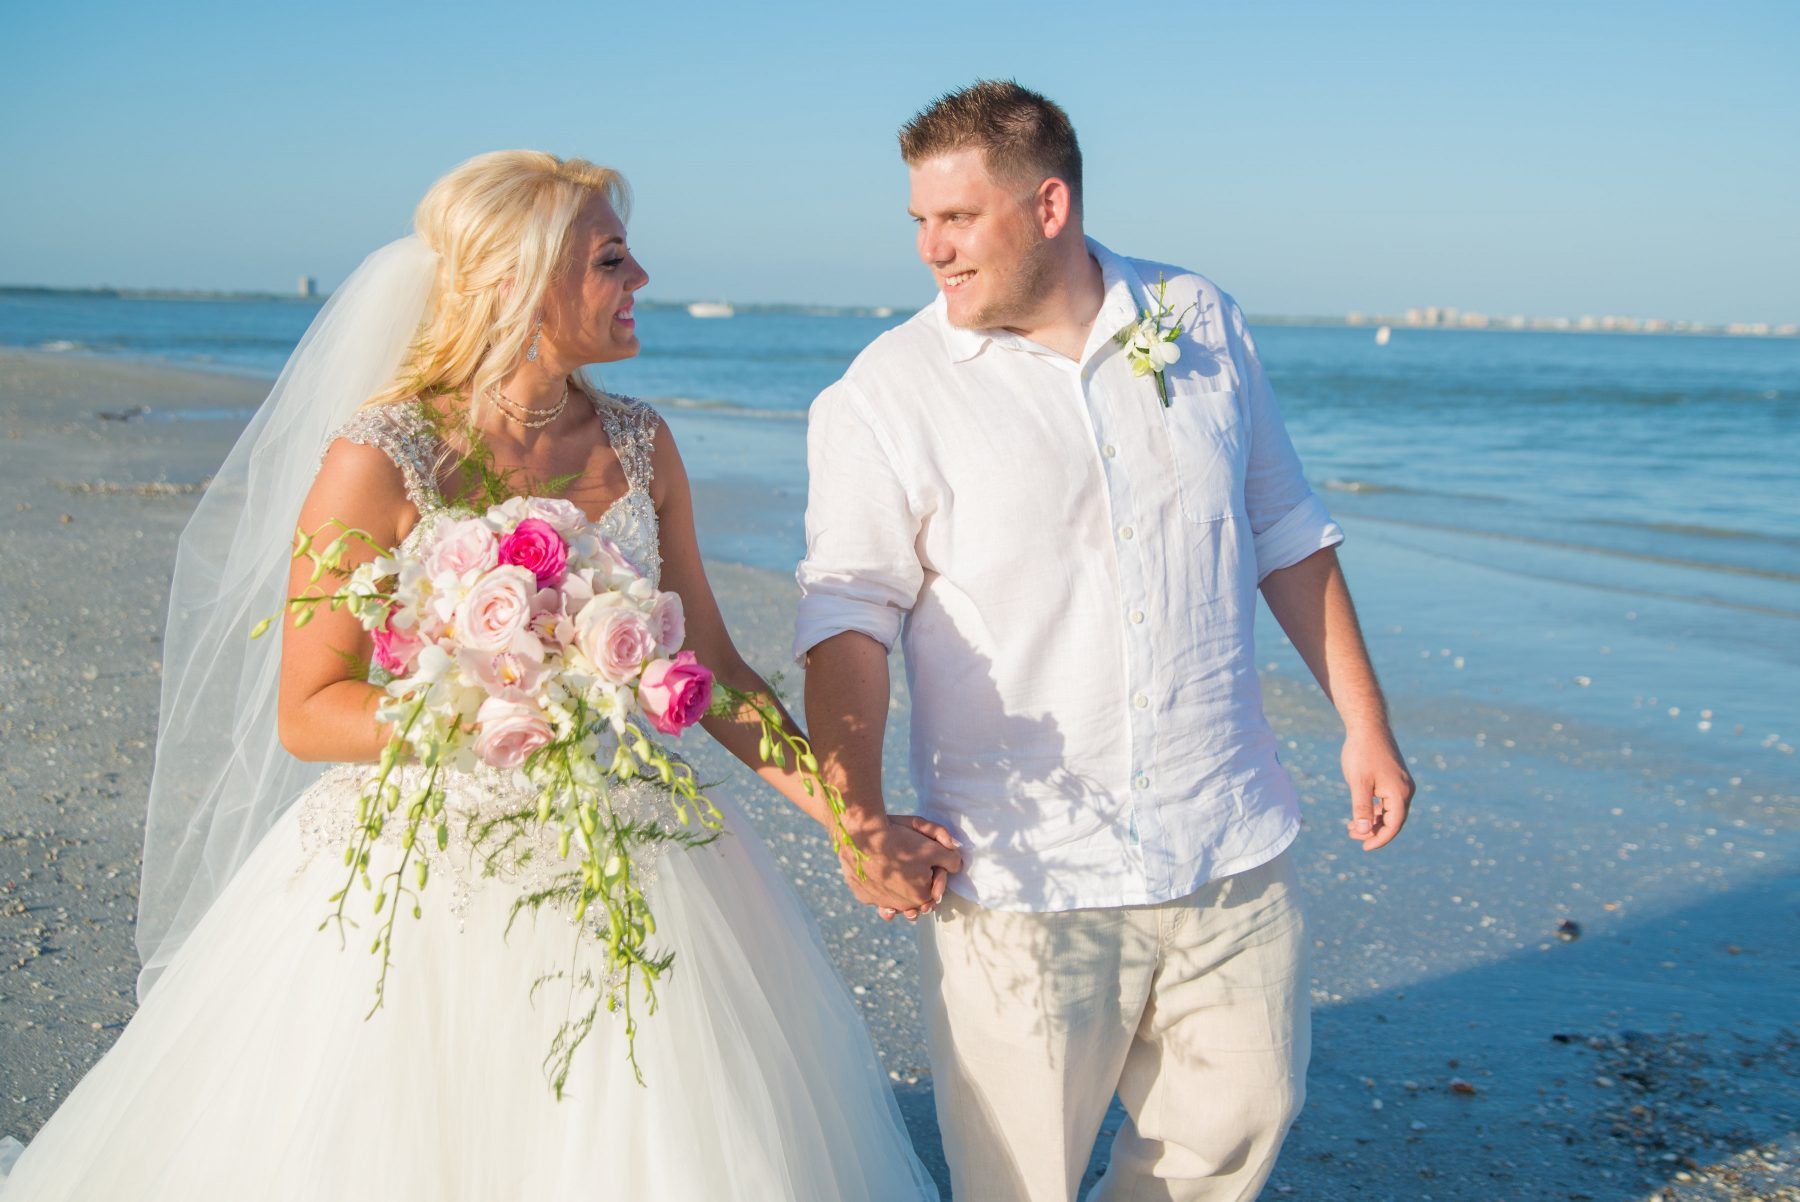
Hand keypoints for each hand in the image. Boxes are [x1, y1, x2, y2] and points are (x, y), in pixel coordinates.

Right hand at [840, 815, 960, 921]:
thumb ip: (951, 859)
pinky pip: (873, 896)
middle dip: (916, 891)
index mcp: (920, 897)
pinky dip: (877, 890)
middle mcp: (900, 906)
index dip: (935, 879)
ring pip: (892, 903)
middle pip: (913, 902)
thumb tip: (957, 865)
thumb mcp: (934, 847)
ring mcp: (879, 903)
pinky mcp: (862, 895)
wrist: (864, 836)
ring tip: (899, 882)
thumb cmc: (901, 841)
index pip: (933, 893)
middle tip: (914, 874)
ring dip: (897, 896)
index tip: (931, 867)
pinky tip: (879, 879)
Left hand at [1342, 725, 1412, 849]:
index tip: (1364, 847)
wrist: (1368, 727)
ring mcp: (1402, 784)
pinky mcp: (1394, 779)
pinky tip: (1358, 813)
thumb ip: (1361, 808)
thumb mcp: (1358, 783)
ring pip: (1389, 811)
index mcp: (1400, 793)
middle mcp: (1406, 790)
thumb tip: (1363, 831)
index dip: (1379, 839)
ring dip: (1372, 821)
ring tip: (1351, 827)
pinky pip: (1387, 802)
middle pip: (1393, 820)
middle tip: (1351, 835)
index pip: (1393, 825)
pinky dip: (1374, 810)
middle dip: (1373, 831)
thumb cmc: (1362, 753)